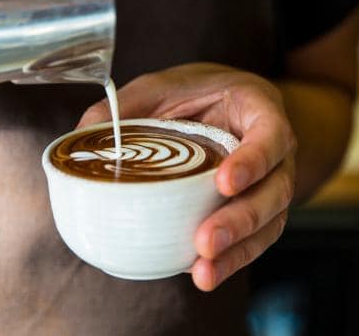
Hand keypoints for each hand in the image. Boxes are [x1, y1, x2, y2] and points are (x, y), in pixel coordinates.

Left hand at [78, 63, 296, 290]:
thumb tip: (83, 131)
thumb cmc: (198, 93)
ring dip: (237, 251)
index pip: (271, 135)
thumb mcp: (165, 85)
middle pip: (274, 191)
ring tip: (203, 271)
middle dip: (242, 220)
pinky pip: (253, 240)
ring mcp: (270, 185)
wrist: (224, 103)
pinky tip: (202, 273)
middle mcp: (275, 153)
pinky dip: (230, 260)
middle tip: (206, 241)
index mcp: (260, 111)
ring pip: (268, 223)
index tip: (224, 182)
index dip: (254, 160)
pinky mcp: (257, 212)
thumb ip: (128, 104)